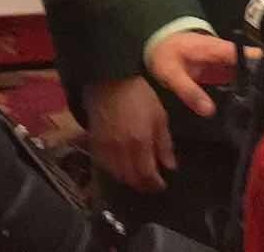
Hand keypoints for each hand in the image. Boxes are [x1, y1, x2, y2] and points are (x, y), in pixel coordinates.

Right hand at [84, 76, 173, 192]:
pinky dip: (113, 171)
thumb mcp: (159, 116)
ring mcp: (105, 147)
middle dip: (142, 185)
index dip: (155, 184)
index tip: (161, 186)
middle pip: (130, 178)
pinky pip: (103, 164)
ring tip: (137, 178)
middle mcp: (121, 149)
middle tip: (150, 186)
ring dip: (128, 180)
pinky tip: (120, 169)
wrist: (109, 79)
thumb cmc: (140, 95)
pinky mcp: (94, 141)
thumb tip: (170, 167)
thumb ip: (165, 144)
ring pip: (116, 174)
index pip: (147, 174)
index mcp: (140, 142)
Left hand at [145, 30, 246, 116]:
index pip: (251, 57)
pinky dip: (246, 95)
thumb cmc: (166, 53)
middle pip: (255, 69)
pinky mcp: (224, 73)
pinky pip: (240, 83)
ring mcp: (228, 65)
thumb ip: (189, 90)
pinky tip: (250, 112)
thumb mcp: (172, 72)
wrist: (160, 43)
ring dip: (257, 92)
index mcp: (220, 50)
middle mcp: (229, 56)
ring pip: (250, 77)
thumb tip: (210, 111)